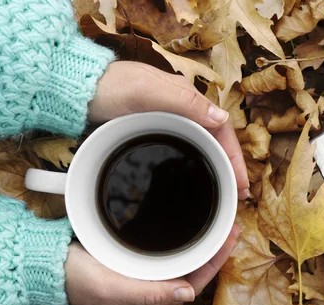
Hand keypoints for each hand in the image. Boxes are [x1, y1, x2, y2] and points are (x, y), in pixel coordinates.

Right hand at [64, 224, 239, 304]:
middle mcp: (149, 288)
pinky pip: (165, 250)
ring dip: (200, 243)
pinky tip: (187, 224)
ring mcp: (140, 272)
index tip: (231, 237)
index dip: (215, 263)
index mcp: (148, 299)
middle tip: (230, 224)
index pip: (192, 283)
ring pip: (180, 259)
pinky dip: (180, 238)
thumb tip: (187, 293)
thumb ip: (148, 293)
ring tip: (217, 222)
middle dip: (213, 250)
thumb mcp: (109, 289)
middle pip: (191, 270)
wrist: (45, 265)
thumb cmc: (74, 279)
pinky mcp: (131, 257)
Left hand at [88, 61, 248, 198]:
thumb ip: (185, 102)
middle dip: (229, 168)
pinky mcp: (153, 132)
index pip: (222, 130)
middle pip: (215, 142)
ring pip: (200, 148)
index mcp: (187, 99)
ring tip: (222, 194)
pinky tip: (193, 181)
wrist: (81, 91)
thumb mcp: (149, 92)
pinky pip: (182, 151)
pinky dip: (194, 167)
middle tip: (237, 197)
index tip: (242, 185)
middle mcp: (183, 110)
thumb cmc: (112, 87)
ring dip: (214, 169)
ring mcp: (168, 122)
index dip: (235, 158)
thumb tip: (222, 119)